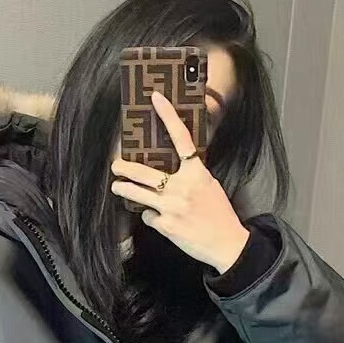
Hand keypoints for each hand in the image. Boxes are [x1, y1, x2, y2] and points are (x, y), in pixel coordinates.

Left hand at [110, 91, 248, 272]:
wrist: (228, 244)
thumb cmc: (220, 214)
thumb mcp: (210, 186)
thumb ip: (191, 175)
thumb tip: (171, 168)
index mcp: (197, 173)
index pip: (182, 139)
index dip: (168, 116)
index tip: (156, 98)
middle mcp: (183, 187)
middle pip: (145, 172)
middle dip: (125, 168)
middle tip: (116, 165)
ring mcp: (172, 207)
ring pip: (138, 194)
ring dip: (124, 189)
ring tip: (118, 187)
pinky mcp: (166, 225)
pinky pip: (148, 216)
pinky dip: (151, 216)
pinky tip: (161, 220)